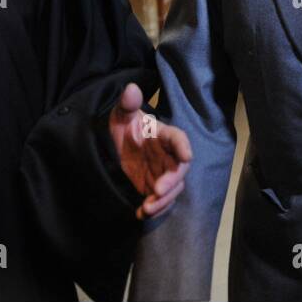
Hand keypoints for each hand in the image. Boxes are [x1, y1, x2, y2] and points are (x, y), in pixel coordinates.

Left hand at [109, 83, 192, 219]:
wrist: (115, 145)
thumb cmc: (123, 125)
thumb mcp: (121, 114)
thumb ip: (127, 104)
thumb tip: (130, 88)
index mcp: (163, 135)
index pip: (178, 138)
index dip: (183, 147)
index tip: (187, 156)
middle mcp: (168, 155)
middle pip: (179, 169)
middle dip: (172, 181)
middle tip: (157, 191)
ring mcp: (162, 173)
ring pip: (173, 188)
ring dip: (163, 200)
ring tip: (146, 208)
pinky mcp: (153, 187)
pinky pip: (160, 201)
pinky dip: (154, 209)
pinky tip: (140, 213)